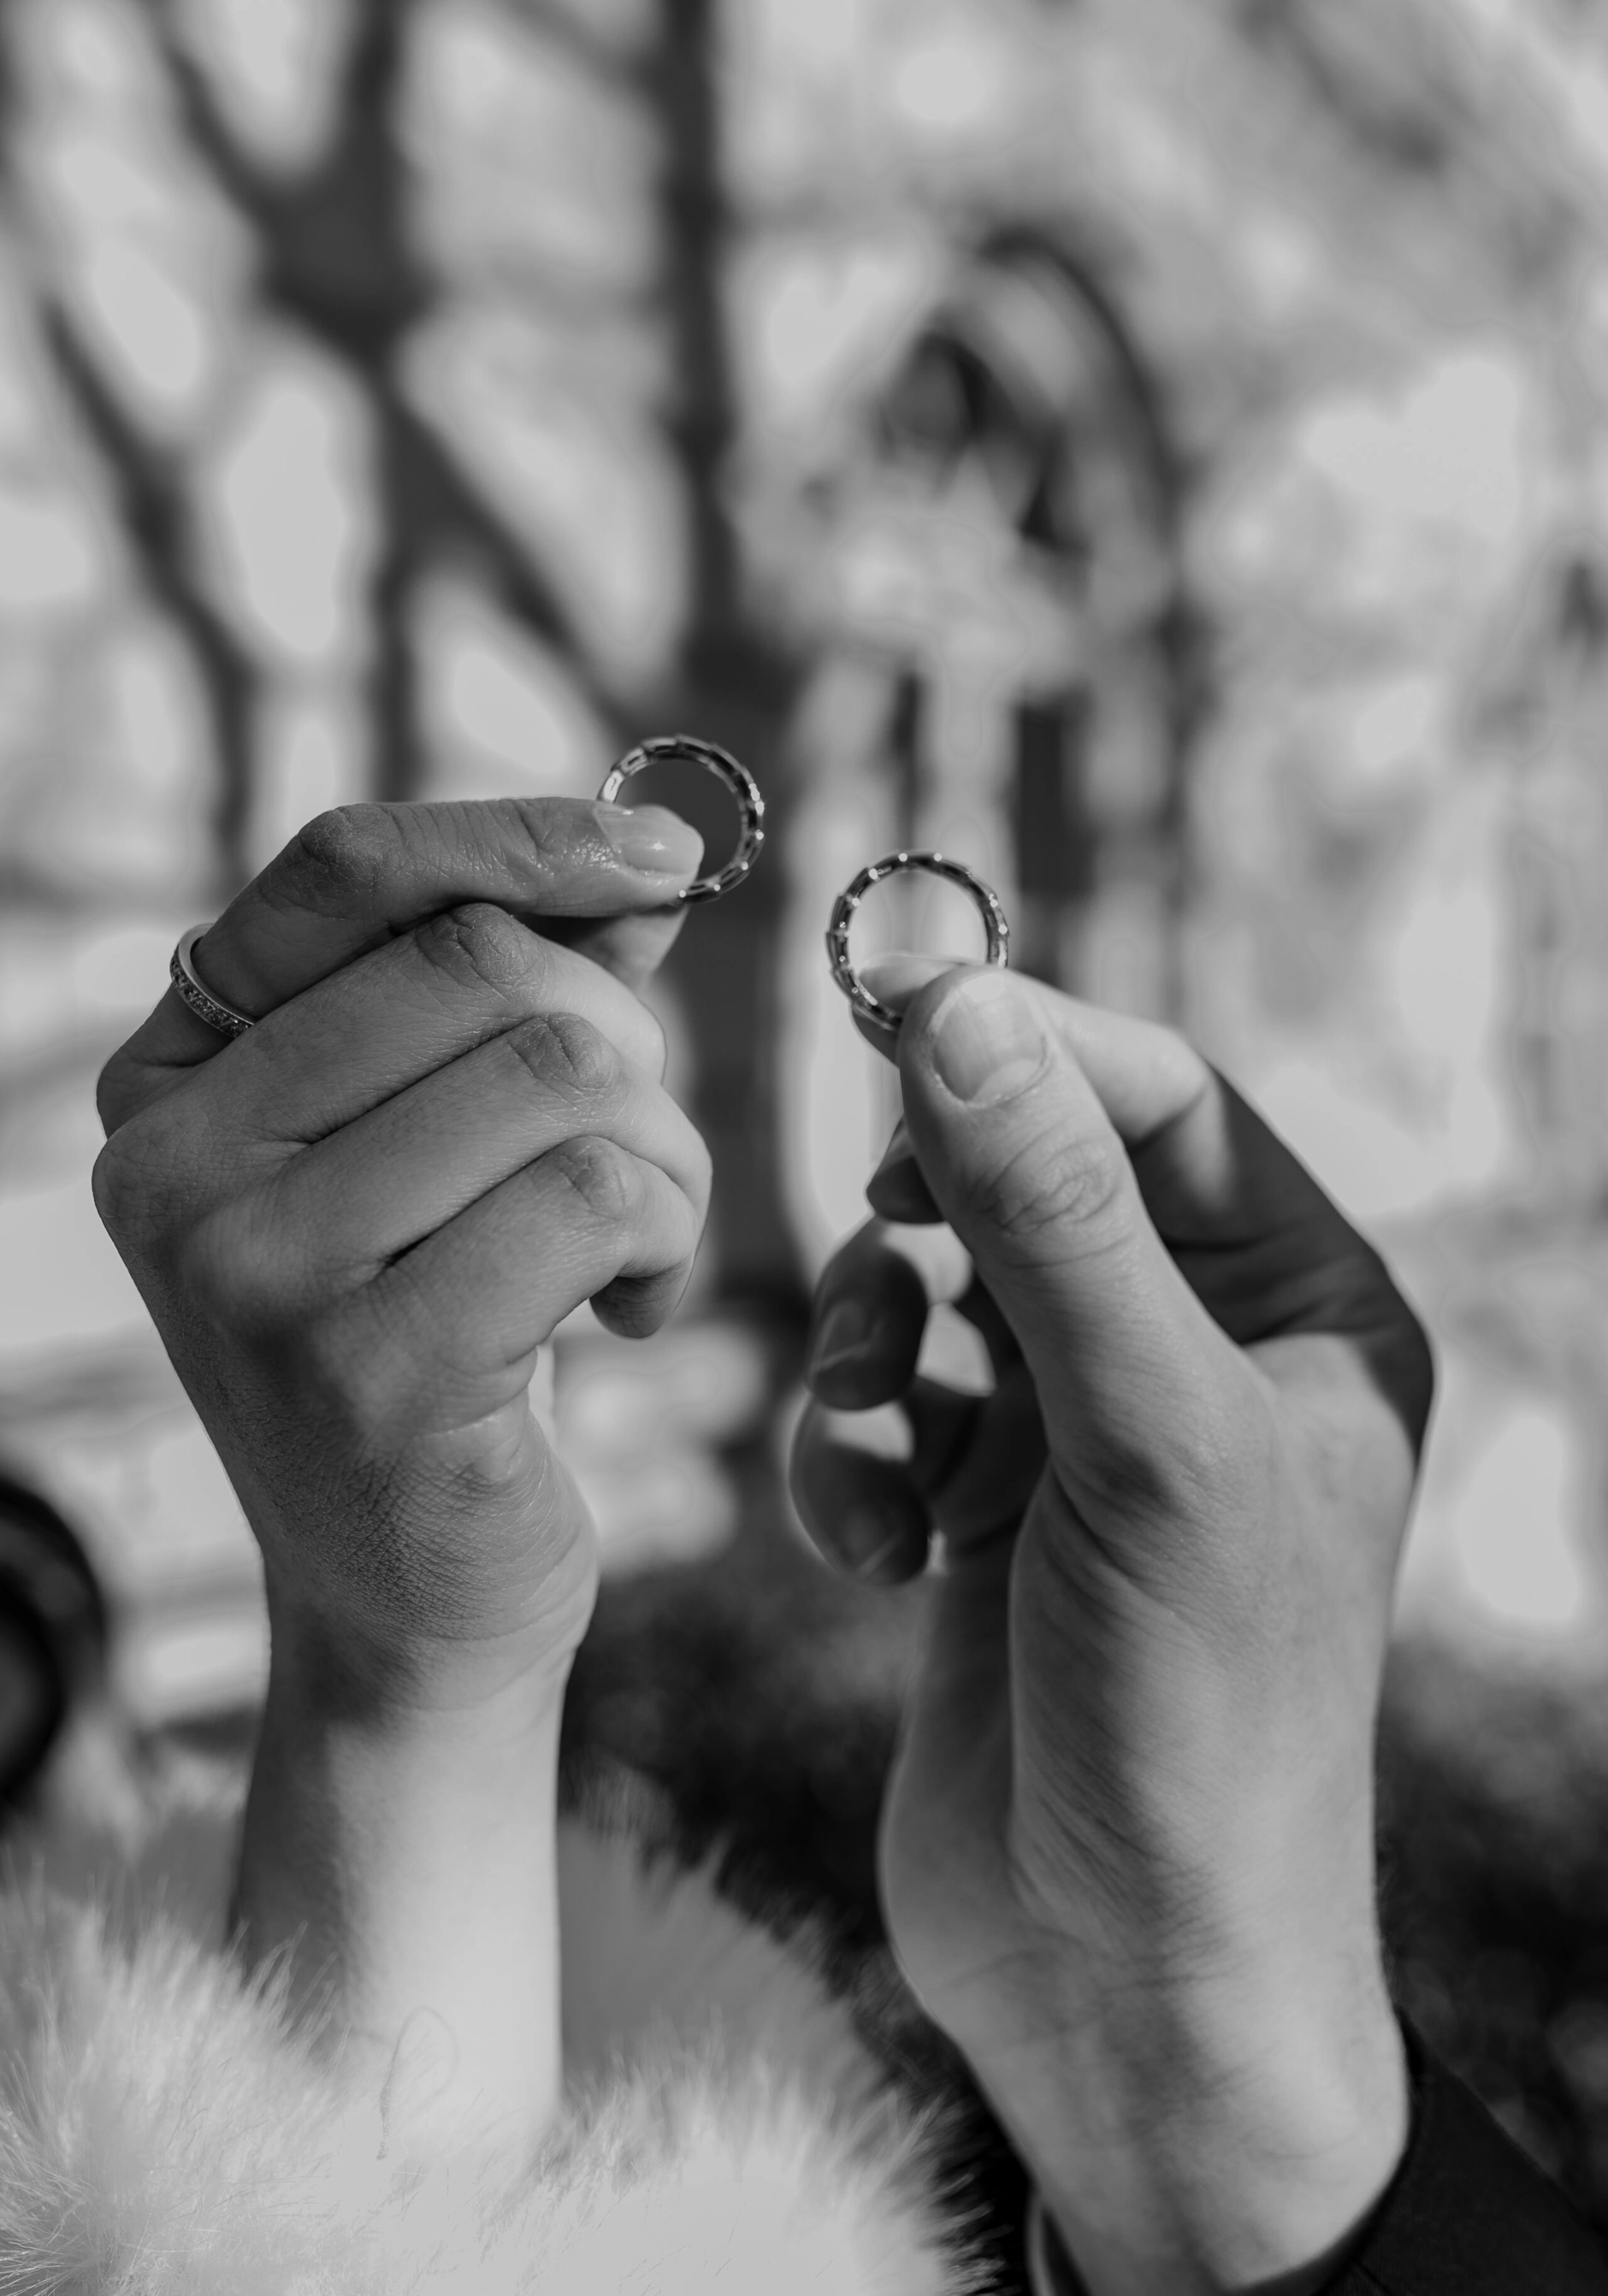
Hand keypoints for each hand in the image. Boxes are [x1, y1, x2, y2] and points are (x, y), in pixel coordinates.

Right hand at [95, 796, 710, 1708]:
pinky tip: (636, 1317)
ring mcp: (256, 1272)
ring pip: (562, 1074)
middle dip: (625, 1046)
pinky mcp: (369, 1374)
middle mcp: (175, 1161)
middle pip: (484, 967)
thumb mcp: (447, 1153)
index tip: (667, 859)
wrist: (408, 1610)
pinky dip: (666, 1241)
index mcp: (171, 1079)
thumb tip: (646, 860)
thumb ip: (522, 997)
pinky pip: (598, 1197)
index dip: (524, 838)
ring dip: (665, 1153)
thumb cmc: (443, 1348)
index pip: (345, 872)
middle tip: (640, 1157)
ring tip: (645, 1244)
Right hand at [791, 957, 1433, 2295]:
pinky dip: (850, 1457)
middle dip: (929, 1223)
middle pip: (1023, 1174)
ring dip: (871, 1350)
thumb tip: (954, 995)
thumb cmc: (1196, 1713)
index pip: (1158, 1095)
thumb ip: (1047, 1206)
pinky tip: (869, 1553)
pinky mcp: (983, 1511)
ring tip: (879, 1451)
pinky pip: (882, 1405)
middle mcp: (1198, 1350)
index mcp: (1303, 1306)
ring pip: (931, 1285)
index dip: (1027, 1048)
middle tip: (880, 1256)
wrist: (1121, 1981)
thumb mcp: (1141, 1433)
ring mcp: (1084, 1432)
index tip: (890, 1018)